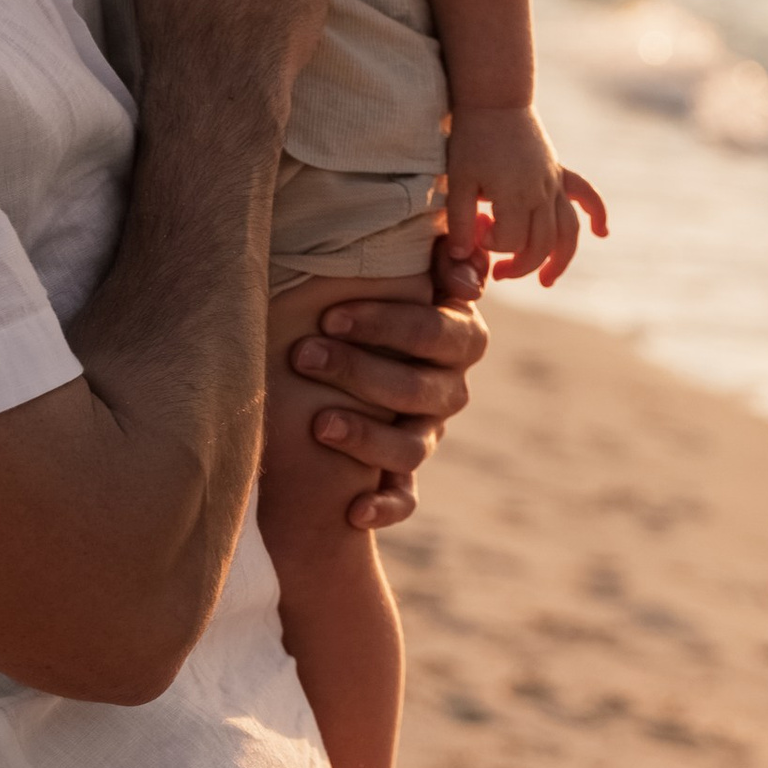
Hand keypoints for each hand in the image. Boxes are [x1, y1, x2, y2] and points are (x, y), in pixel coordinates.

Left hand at [296, 277, 491, 530]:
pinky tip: (355, 511)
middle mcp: (450, 388)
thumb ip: (442, 256)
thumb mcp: (407, 266)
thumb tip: (464, 273)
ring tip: (318, 424)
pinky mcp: (402, 474)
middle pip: (418, 387)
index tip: (330, 315)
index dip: (385, 324)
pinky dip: (384, 506)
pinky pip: (405, 498)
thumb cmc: (375, 294)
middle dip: (358, 371)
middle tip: (303, 354)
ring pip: (413, 445)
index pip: (435, 331)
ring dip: (367, 437)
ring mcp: (428, 433)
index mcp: (459, 335)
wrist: (348, 348)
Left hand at [448, 103, 608, 286]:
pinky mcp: (558, 171)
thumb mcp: (458, 179)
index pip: (510, 242)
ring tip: (547, 282)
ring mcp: (554, 182)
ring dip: (561, 260)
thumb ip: (460, 220)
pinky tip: (602, 232)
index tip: (473, 237)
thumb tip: (461, 256)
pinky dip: (597, 214)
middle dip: (520, 266)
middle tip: (498, 274)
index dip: (491, 248)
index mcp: (515, 196)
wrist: (495, 99)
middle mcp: (541, 193)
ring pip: (567, 231)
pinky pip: (586, 195)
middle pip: (540, 245)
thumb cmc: (472, 138)